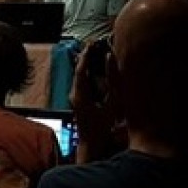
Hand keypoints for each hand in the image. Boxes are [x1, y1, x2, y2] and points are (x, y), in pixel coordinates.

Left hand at [70, 39, 123, 161]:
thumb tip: (110, 61)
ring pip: (78, 75)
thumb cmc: (102, 127)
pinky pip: (81, 81)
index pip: (81, 69)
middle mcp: (74, 94)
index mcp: (80, 94)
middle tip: (95, 44)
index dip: (86, 55)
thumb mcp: (112, 104)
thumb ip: (112, 82)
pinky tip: (95, 67)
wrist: (91, 144)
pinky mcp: (78, 100)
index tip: (93, 44)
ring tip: (95, 51)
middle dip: (86, 56)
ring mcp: (74, 97)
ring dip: (86, 63)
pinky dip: (87, 72)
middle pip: (78, 70)